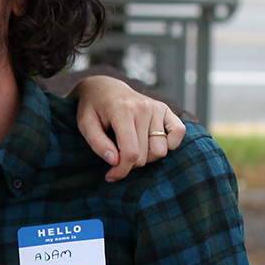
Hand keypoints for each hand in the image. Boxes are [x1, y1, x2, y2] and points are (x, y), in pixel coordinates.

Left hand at [71, 76, 185, 181]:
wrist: (105, 88)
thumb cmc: (93, 108)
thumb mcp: (85, 125)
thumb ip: (98, 144)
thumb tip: (114, 162)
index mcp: (122, 111)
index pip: (131, 152)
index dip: (122, 170)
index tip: (111, 176)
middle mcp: (143, 108)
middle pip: (146, 155)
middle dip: (130, 164)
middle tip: (118, 158)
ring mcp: (157, 107)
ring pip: (162, 150)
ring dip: (147, 157)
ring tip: (132, 149)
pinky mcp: (166, 109)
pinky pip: (178, 133)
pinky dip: (169, 144)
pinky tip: (151, 143)